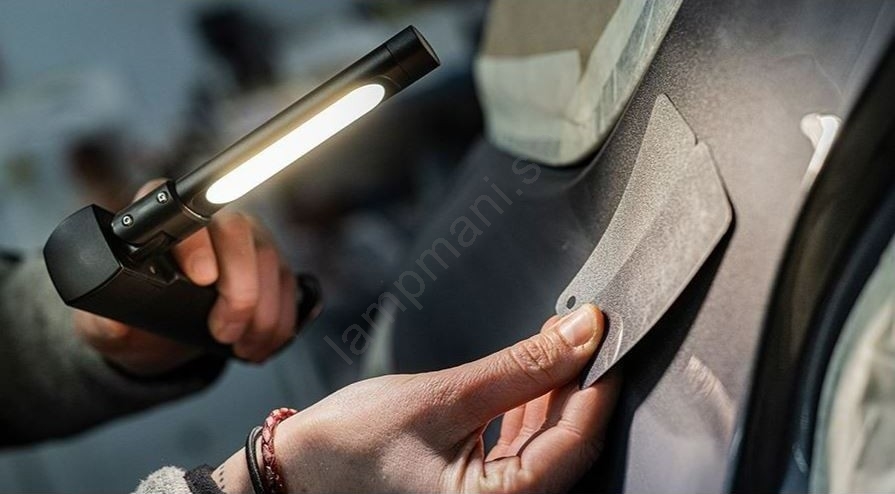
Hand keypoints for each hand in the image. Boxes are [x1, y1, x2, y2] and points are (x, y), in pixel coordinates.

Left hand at [75, 180, 297, 375]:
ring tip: (242, 346)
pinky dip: (279, 321)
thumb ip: (103, 321)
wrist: (161, 340)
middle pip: (238, 233)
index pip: (183, 213)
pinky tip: (260, 344)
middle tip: (223, 331)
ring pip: (270, 260)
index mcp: (161, 224)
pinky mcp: (270, 266)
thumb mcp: (106, 328)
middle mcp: (210, 223)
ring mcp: (245, 241)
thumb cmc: (133, 322)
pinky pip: (288, 284)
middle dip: (239, 289)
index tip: (200, 279)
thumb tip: (113, 320)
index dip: (197, 243)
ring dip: (263, 313)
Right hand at [217, 304, 618, 492]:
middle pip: (567, 442)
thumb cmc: (351, 446)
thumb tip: (579, 333)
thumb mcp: (443, 398)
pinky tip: (532, 370)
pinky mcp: (479, 482)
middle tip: (581, 328)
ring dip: (555, 389)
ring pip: (548, 440)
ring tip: (556, 339)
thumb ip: (519, 368)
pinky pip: (522, 443)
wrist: (299, 468)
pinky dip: (529, 404)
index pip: (575, 444)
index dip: (596, 385)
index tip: (604, 336)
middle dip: (577, 382)